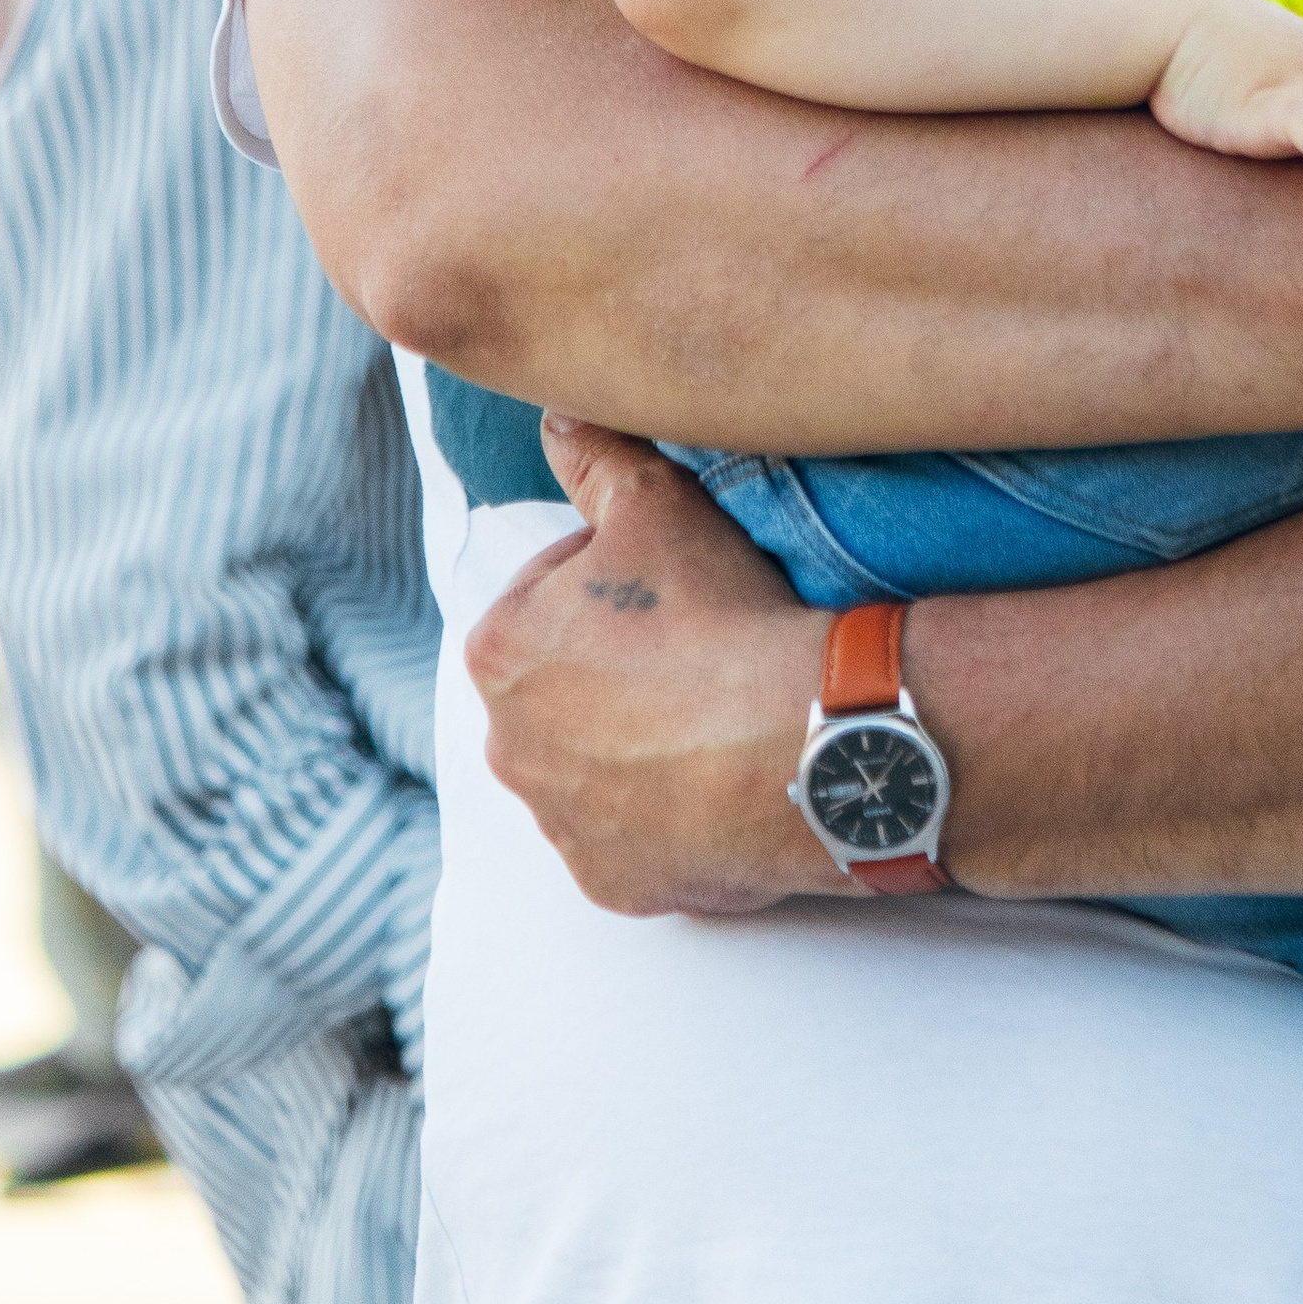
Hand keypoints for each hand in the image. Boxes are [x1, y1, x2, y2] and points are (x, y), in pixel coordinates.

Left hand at [464, 421, 834, 913]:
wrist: (802, 742)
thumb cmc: (721, 615)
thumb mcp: (657, 502)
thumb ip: (595, 455)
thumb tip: (556, 418)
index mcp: (500, 650)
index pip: (552, 598)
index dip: (622, 584)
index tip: (679, 589)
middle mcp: (508, 748)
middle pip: (567, 689)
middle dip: (620, 670)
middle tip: (703, 649)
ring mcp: (561, 827)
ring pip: (598, 767)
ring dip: (642, 744)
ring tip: (720, 715)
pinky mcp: (615, 885)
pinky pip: (638, 839)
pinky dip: (673, 815)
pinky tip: (725, 780)